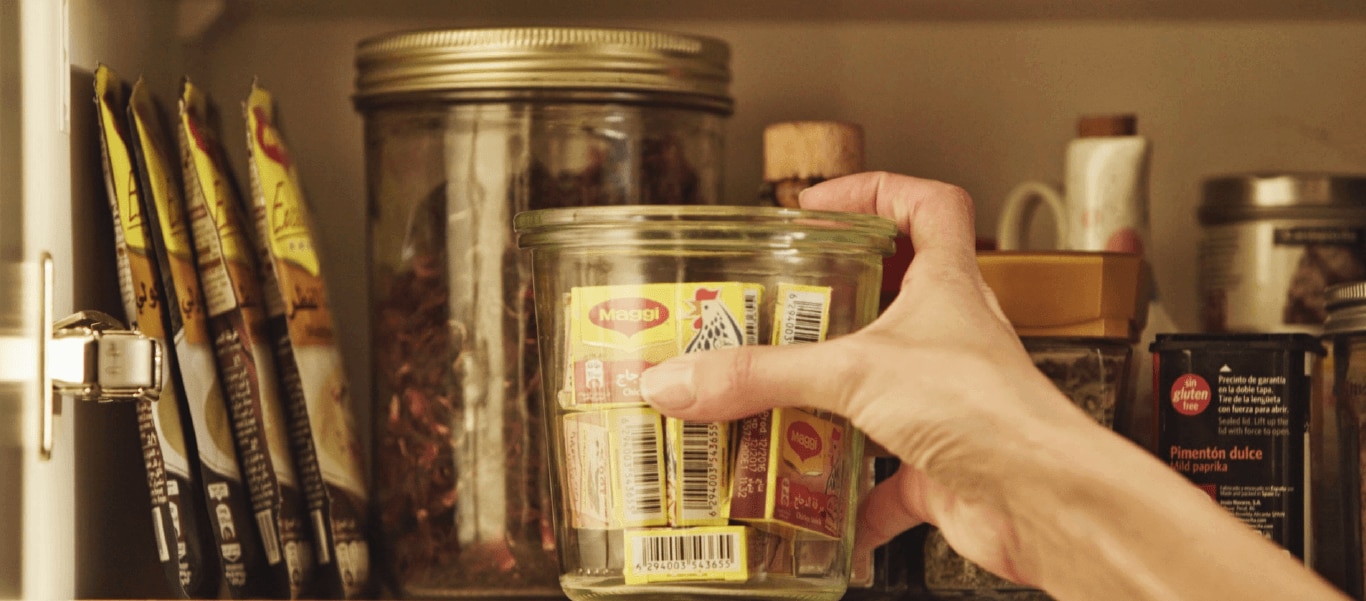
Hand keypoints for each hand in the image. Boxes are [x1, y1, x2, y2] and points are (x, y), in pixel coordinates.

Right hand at [639, 171, 1100, 585]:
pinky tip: (809, 506)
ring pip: (877, 389)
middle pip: (890, 300)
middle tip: (770, 318)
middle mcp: (949, 339)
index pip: (928, 206)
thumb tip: (681, 377)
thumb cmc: (991, 413)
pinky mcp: (939, 466)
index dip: (875, 192)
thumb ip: (763, 375)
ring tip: (768, 407)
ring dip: (825, 402)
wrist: (1042, 502)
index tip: (819, 207)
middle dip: (827, 310)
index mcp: (946, 286)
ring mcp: (946, 403)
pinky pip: (882, 479)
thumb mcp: (856, 372)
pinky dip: (844, 496)